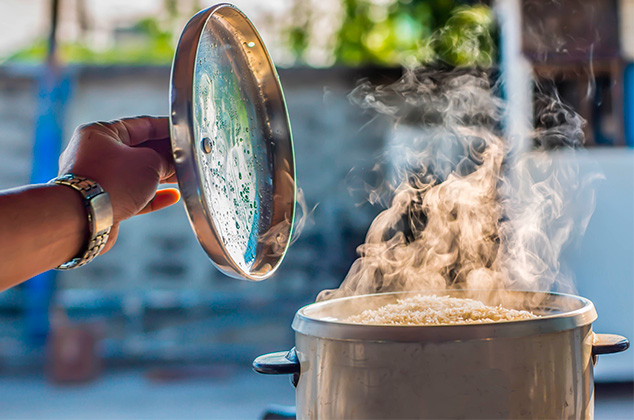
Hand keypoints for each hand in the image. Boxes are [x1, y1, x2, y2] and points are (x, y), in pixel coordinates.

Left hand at [58, 116, 179, 252]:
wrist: (85, 218)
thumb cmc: (112, 182)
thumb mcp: (149, 162)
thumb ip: (165, 160)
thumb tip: (172, 164)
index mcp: (100, 133)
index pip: (140, 125)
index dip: (165, 128)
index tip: (182, 131)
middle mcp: (94, 154)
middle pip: (137, 150)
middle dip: (164, 154)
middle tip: (186, 156)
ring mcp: (97, 179)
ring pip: (135, 173)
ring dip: (159, 175)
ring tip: (181, 176)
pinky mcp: (103, 201)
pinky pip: (131, 194)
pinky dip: (151, 195)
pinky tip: (172, 196)